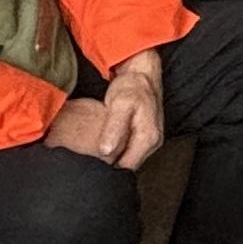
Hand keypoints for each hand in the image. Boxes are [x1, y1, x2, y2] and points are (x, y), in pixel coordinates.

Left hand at [100, 55, 167, 169]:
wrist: (143, 74)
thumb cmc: (132, 87)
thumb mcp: (120, 104)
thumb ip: (114, 128)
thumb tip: (106, 151)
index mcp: (148, 138)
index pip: (126, 167)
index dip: (108, 169)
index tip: (91, 165)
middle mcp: (153, 143)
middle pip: (128, 166)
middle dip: (109, 166)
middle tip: (89, 161)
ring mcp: (150, 141)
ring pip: (128, 159)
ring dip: (113, 158)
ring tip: (95, 155)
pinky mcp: (144, 137)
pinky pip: (129, 151)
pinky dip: (117, 151)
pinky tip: (105, 146)